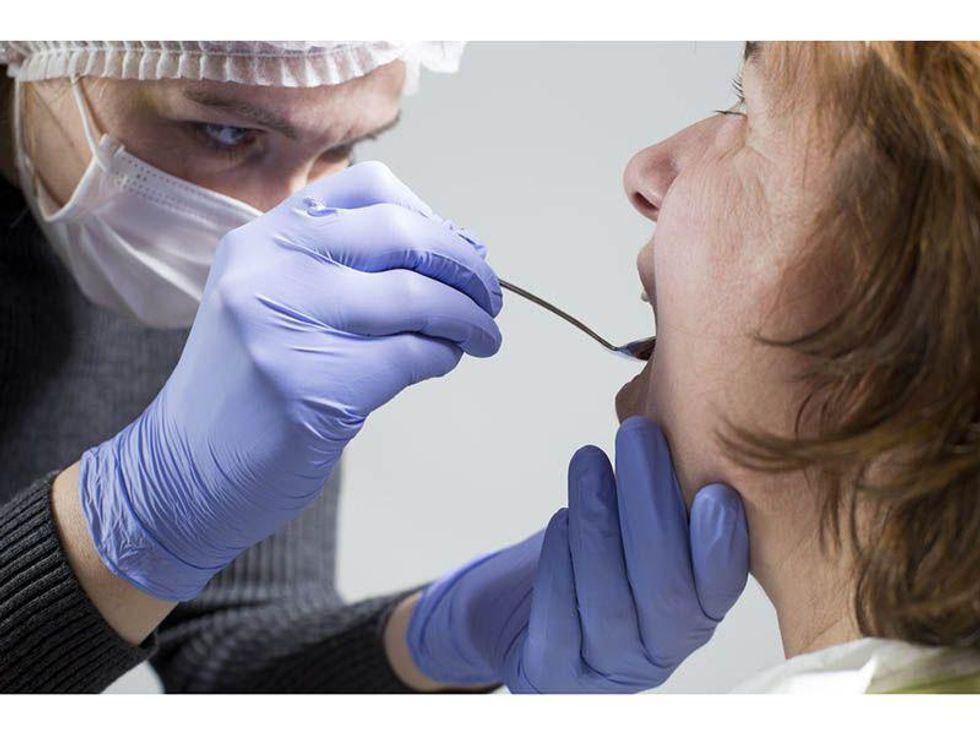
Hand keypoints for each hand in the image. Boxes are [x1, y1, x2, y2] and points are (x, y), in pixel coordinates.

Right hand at [79, 162, 502, 600]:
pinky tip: (441, 362)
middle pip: (404, 235)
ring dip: (469, 318)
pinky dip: (443, 356)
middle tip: (490, 298)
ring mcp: (287, 325)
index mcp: (263, 238)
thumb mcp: (272, 299)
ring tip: (484, 336)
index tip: (459, 251)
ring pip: (417, 296)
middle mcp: (270, 268)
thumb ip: (345, 268)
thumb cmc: (248, 385)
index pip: (371, 188)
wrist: (185, 471)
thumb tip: (460, 252)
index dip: (431, 217)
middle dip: (466, 267)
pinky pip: (412, 355)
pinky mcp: (313, 387)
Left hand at [407, 417, 748, 692]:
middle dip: (652, 505)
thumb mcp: (635, 524)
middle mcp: (661, 649)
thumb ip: (664, 490)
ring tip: (588, 460)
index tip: (718, 491)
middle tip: (640, 435)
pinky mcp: (555, 671)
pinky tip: (560, 520)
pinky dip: (560, 568)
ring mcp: (608, 667)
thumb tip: (681, 408)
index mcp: (695, 613)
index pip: (718, 587)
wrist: (520, 618)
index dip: (722, 545)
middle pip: (666, 587)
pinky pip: (560, 624)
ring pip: (611, 602)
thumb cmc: (591, 560)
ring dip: (601, 524)